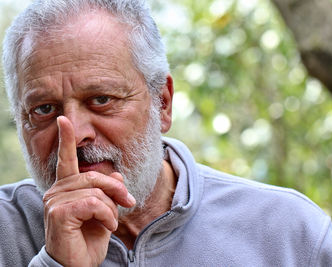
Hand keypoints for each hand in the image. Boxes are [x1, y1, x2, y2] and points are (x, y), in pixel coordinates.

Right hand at [43, 116, 134, 266]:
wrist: (79, 265)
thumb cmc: (89, 238)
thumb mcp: (105, 211)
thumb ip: (108, 192)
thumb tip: (116, 175)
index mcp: (67, 187)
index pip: (66, 159)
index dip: (66, 139)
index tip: (63, 120)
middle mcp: (57, 191)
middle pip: (96, 177)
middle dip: (117, 191)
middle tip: (129, 202)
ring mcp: (55, 201)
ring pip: (97, 191)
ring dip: (112, 209)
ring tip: (111, 222)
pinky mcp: (59, 213)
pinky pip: (94, 203)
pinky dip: (107, 215)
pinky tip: (107, 227)